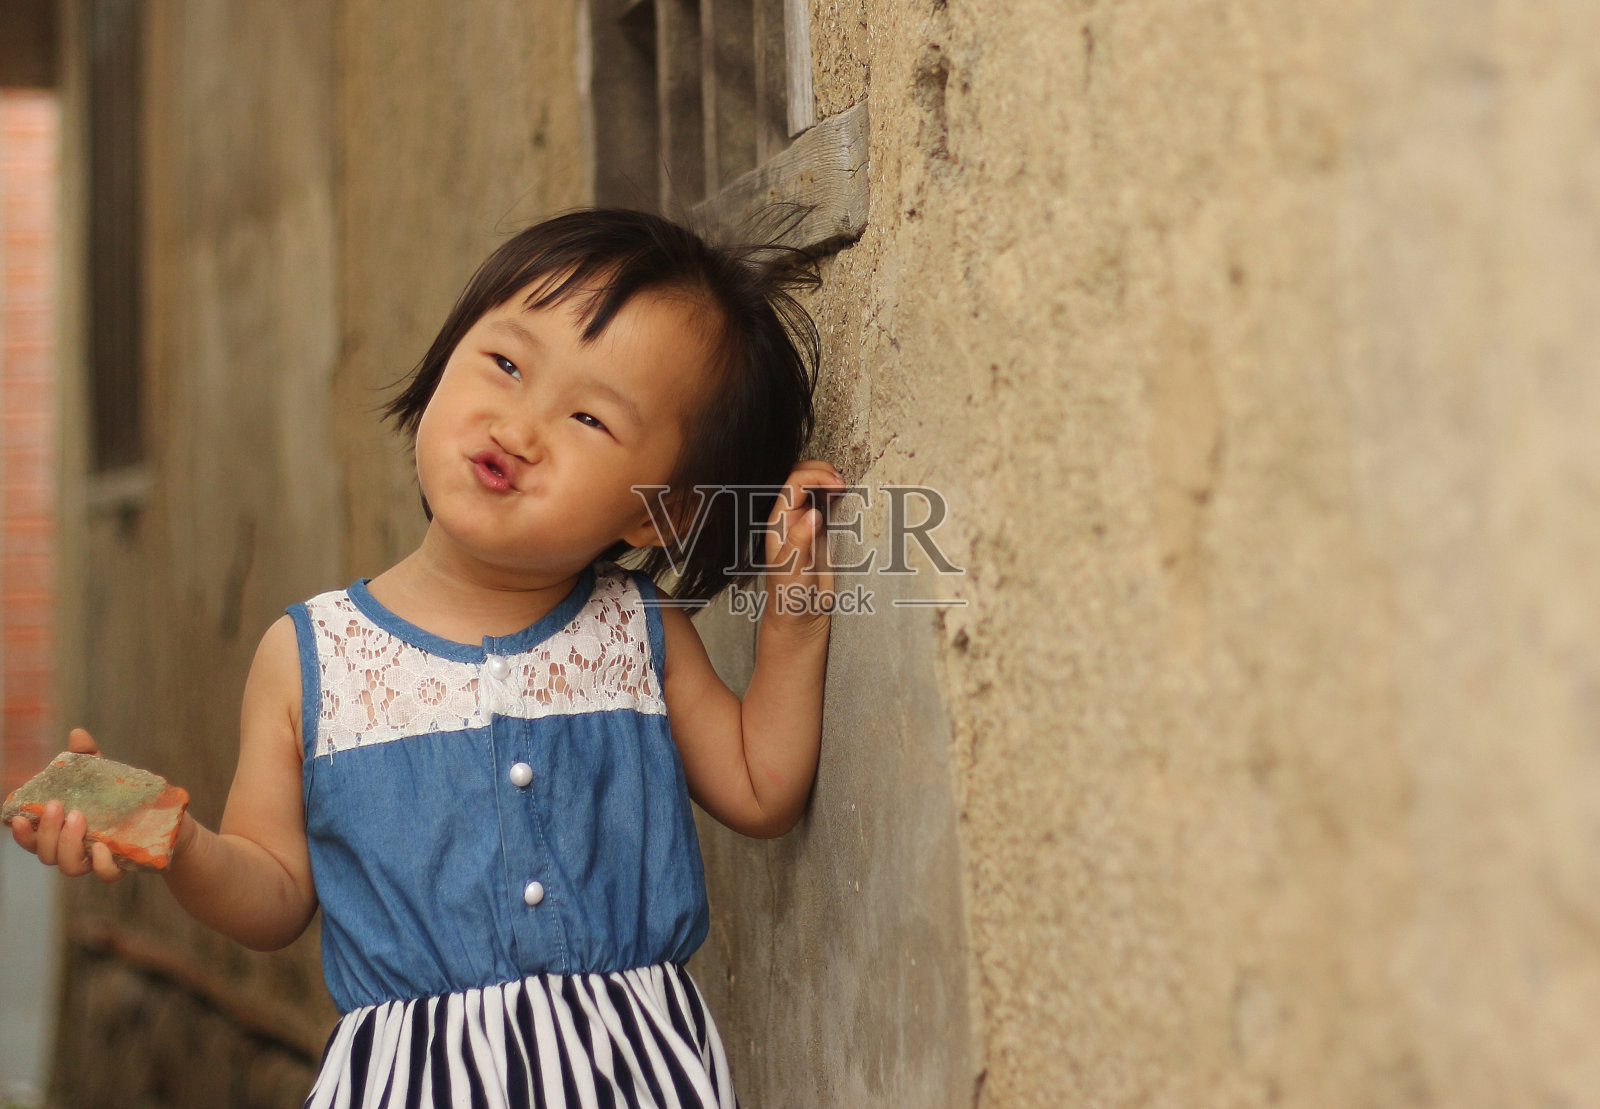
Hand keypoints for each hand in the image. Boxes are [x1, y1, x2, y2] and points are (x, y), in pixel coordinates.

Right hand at [10, 728, 123, 882]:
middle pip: (45, 854)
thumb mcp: (106, 776)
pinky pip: (103, 875)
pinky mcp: (121, 866)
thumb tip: (77, 734)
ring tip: (79, 818)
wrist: (169, 822)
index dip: (21, 833)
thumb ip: (89, 759)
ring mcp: (95, 860)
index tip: (18, 817)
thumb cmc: (125, 801)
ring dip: (67, 844)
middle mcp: (74, 849)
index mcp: (63, 830)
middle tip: (58, 806)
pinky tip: (103, 847)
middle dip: (45, 831)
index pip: (32, 839)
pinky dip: (99, 864)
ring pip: (68, 867)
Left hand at [762, 459, 845, 633]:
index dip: (817, 476)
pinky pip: (826, 503)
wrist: (800, 616)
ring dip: (828, 479)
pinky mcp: (820, 531)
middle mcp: (791, 517)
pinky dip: (836, 494)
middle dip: (822, 471)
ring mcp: (805, 522)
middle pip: (801, 476)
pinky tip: (845, 497)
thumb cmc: (789, 597)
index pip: (795, 483)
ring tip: (845, 486)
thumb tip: (813, 514)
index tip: (838, 484)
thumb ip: (800, 541)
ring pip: (813, 486)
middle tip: (842, 481)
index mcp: (780, 521)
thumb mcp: (792, 570)